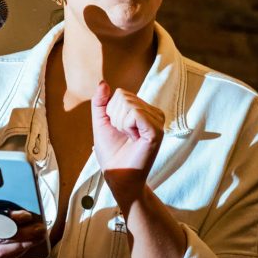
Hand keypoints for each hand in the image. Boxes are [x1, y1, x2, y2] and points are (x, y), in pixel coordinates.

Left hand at [91, 80, 164, 198]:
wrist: (117, 175)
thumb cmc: (111, 151)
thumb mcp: (100, 122)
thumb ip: (100, 102)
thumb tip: (103, 82)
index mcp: (142, 109)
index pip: (120, 93)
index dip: (110, 111)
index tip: (117, 128)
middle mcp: (152, 113)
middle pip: (123, 96)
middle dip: (114, 117)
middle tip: (122, 135)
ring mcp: (156, 121)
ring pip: (128, 104)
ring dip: (120, 123)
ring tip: (128, 137)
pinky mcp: (157, 131)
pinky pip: (135, 113)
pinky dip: (127, 126)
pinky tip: (134, 138)